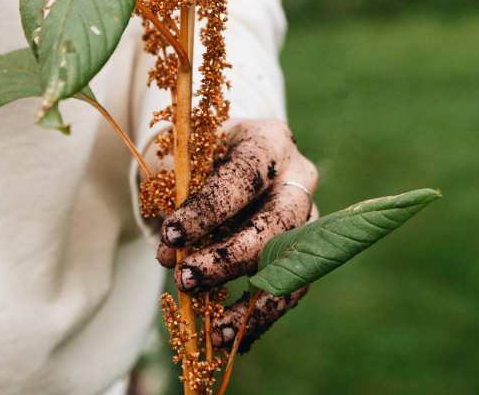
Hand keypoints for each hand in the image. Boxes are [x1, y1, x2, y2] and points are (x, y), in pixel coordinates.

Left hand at [154, 118, 317, 352]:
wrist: (225, 156)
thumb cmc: (200, 152)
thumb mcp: (183, 156)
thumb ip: (174, 196)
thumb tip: (169, 255)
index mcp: (269, 141)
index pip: (242, 177)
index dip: (208, 209)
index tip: (171, 234)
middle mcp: (299, 176)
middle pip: (275, 225)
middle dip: (229, 259)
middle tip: (185, 279)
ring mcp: (309, 215)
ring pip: (291, 266)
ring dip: (251, 303)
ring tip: (213, 332)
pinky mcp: (305, 251)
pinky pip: (290, 291)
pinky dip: (259, 319)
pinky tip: (228, 337)